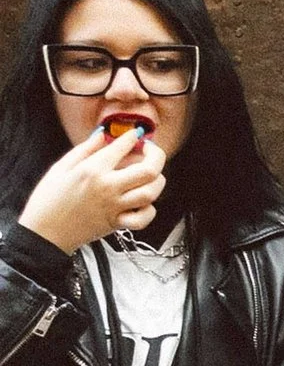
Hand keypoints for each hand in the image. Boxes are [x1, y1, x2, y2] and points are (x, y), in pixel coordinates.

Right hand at [18, 126, 165, 252]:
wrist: (44, 232)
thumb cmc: (48, 198)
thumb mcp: (61, 167)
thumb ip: (85, 149)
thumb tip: (102, 134)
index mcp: (92, 170)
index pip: (122, 147)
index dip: (132, 136)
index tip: (135, 134)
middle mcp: (108, 187)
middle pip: (149, 170)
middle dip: (157, 155)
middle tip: (150, 151)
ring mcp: (115, 206)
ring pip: (151, 192)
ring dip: (156, 181)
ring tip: (148, 175)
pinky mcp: (118, 223)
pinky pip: (145, 218)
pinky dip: (149, 210)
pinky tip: (141, 202)